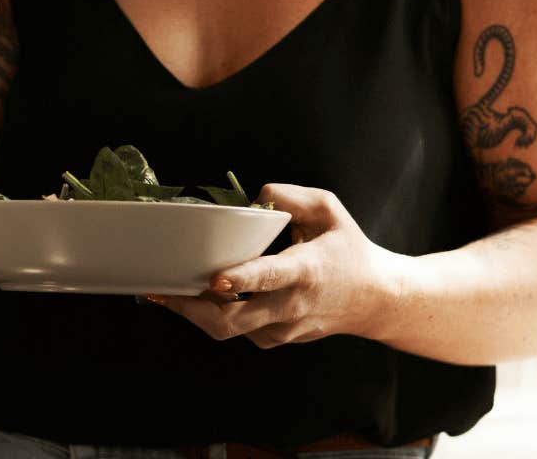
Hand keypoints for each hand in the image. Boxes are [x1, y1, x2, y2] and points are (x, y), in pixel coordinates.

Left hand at [147, 184, 405, 348]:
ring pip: (229, 330)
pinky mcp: (275, 339)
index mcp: (305, 271)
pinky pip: (238, 331)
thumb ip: (292, 196)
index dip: (240, 279)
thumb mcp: (329, 209)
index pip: (270, 278)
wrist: (375, 300)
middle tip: (161, 290)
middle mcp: (291, 306)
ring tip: (166, 292)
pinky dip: (215, 316)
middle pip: (233, 321)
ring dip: (196, 313)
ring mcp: (282, 329)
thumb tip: (255, 199)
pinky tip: (198, 297)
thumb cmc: (349, 250)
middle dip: (192, 309)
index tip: (214, 279)